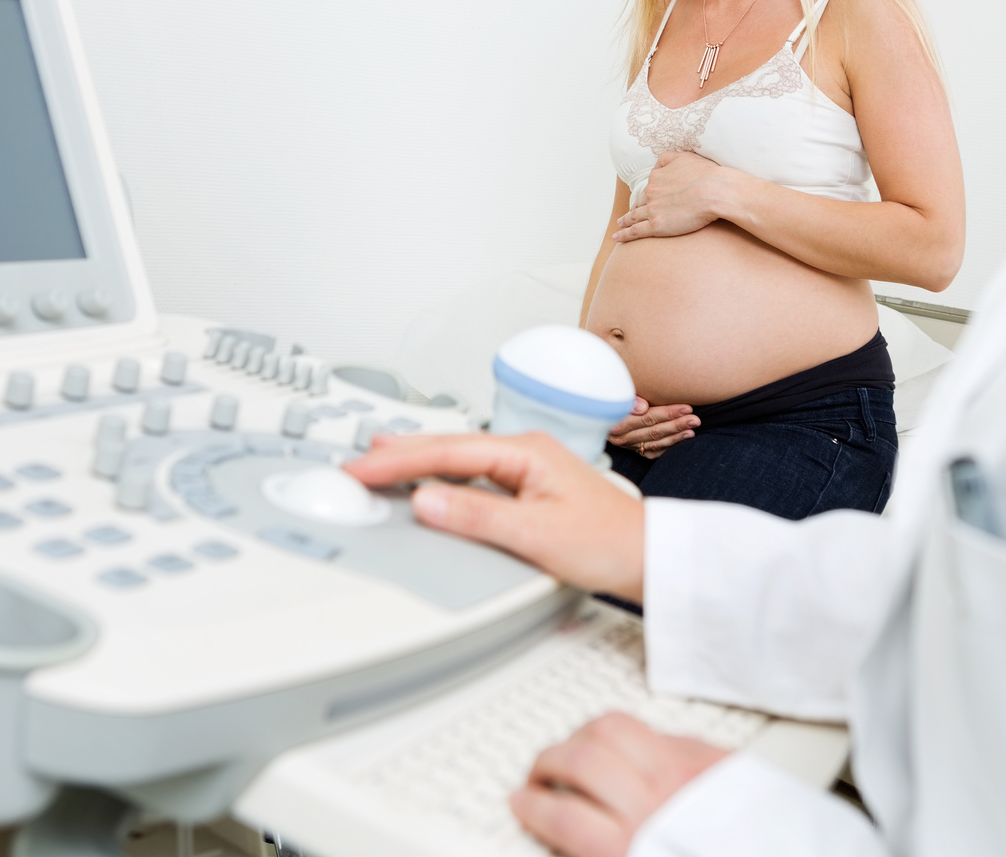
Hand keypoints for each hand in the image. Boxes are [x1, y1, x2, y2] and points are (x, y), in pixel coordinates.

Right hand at [346, 432, 645, 601]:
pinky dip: (442, 477)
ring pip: (460, 459)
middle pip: (449, 447)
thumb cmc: (608, 543)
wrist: (649, 558)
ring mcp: (528, 470)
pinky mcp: (529, 489)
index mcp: (526, 452)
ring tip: (381, 460)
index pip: (448, 452)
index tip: (362, 469)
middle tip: (356, 462)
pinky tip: (431, 483)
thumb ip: (476, 517)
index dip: (399, 462)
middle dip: (400, 453)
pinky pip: (473, 475)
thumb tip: (426, 500)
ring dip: (419, 461)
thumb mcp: (535, 535)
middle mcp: (526, 453)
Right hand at [510, 713, 729, 856]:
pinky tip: (627, 746)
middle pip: (579, 761)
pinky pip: (659, 729)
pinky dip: (634, 735)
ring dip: (582, 736)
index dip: (531, 807)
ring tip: (574, 748)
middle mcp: (657, 806)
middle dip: (547, 763)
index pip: (561, 817)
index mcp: (635, 850)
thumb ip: (607, 851)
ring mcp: (687, 772)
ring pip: (613, 728)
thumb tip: (571, 836)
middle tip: (539, 774)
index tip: (521, 803)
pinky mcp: (715, 757)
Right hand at [607, 397, 696, 457]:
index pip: (647, 418)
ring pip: (656, 443)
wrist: (599, 412)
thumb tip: (642, 407)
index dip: (668, 413)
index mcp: (616, 421)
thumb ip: (629, 398)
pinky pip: (654, 451)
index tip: (686, 407)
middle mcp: (622, 437)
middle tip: (695, 419)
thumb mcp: (617, 392)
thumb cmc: (614, 395)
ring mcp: (629, 445)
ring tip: (692, 430)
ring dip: (676, 436)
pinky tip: (682, 439)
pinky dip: (668, 446)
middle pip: (654, 431)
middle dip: (677, 425)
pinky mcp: (635, 450)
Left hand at [614, 151, 738, 240]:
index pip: (648, 189)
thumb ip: (668, 158)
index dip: (644, 196)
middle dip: (632, 209)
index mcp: (657, 177)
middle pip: (639, 203)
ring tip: (620, 225)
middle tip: (627, 215)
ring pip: (634, 217)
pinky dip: (624, 234)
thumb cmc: (705, 174)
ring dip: (625, 221)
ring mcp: (652, 210)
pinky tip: (617, 237)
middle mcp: (651, 193)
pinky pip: (635, 231)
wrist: (713, 190)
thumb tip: (658, 165)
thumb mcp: (684, 156)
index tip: (642, 201)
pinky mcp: (656, 226)